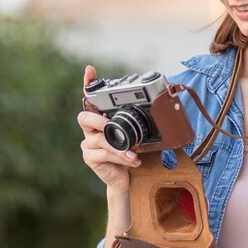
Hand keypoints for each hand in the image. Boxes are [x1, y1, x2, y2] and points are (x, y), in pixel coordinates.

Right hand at [77, 65, 138, 194]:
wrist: (130, 178)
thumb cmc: (133, 152)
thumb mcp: (138, 136)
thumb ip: (141, 124)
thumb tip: (164, 110)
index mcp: (102, 119)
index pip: (92, 99)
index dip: (89, 84)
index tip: (90, 70)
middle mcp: (92, 129)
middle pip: (84, 117)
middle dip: (98, 119)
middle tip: (110, 124)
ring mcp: (89, 144)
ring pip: (100, 139)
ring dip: (119, 146)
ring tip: (134, 152)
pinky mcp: (90, 158)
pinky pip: (104, 154)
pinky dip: (121, 157)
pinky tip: (132, 160)